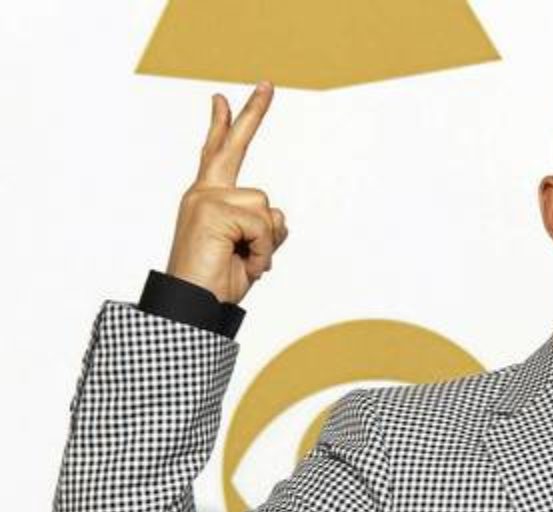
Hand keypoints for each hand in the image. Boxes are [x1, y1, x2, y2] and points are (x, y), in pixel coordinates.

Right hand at [165, 81, 288, 304]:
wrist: (194, 305)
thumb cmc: (218, 283)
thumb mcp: (249, 251)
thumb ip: (262, 227)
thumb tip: (276, 216)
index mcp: (207, 199)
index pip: (216, 155)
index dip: (222, 126)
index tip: (223, 98)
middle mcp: (203, 193)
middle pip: (232, 147)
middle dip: (252, 115)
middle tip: (267, 83)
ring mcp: (205, 198)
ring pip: (267, 207)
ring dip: (268, 243)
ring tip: (247, 262)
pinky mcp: (213, 209)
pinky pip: (264, 224)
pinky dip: (264, 250)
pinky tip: (246, 264)